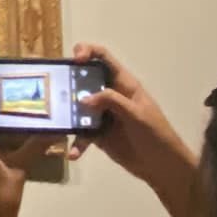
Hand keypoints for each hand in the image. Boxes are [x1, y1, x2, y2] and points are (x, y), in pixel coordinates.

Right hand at [66, 43, 192, 179]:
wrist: (161, 165)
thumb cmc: (155, 134)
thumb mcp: (137, 114)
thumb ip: (112, 101)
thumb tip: (82, 99)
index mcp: (122, 84)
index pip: (103, 58)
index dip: (87, 51)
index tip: (74, 60)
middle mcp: (108, 95)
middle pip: (83, 80)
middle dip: (67, 81)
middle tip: (54, 90)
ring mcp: (101, 115)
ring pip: (77, 107)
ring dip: (67, 114)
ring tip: (59, 122)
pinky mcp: (96, 134)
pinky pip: (80, 134)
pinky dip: (76, 142)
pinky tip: (73, 153)